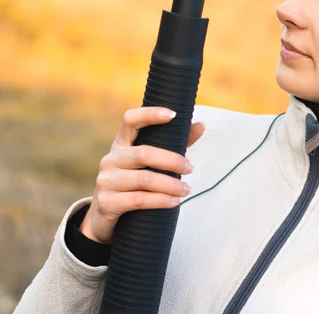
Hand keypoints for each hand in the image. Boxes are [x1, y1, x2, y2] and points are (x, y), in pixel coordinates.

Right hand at [79, 107, 204, 243]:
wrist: (106, 215)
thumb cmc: (134, 183)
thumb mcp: (150, 163)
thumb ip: (174, 144)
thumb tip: (201, 125)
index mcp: (122, 144)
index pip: (130, 120)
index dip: (150, 114)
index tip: (173, 115)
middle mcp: (111, 159)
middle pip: (143, 153)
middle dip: (172, 161)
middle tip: (191, 168)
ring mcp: (106, 181)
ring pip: (143, 179)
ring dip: (170, 184)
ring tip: (187, 189)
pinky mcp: (106, 203)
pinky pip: (138, 200)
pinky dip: (160, 200)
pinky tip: (175, 202)